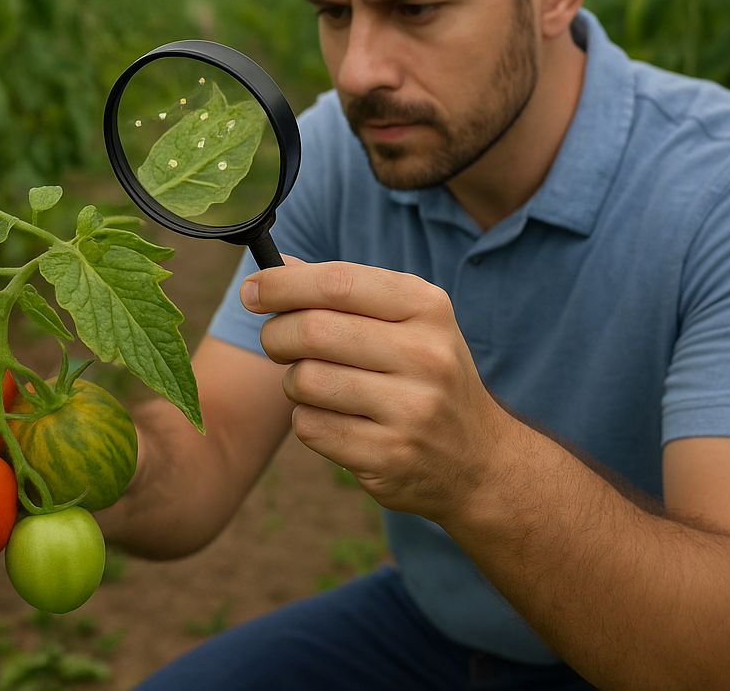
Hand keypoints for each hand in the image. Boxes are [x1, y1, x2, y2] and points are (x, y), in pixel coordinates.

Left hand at [241, 257, 512, 522]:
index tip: (251, 290)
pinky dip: (308, 421)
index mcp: (427, 308)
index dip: (282, 284)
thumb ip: (340, 292)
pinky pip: (309, 427)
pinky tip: (336, 420)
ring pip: (304, 381)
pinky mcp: (389, 457)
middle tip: (278, 343)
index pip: (337, 283)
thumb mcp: (404, 321)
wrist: (478, 461)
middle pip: (313, 331)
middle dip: (277, 335)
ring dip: (294, 383)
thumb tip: (272, 267)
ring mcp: (411, 410)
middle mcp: (425, 355)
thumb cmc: (423, 375)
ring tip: (317, 386)